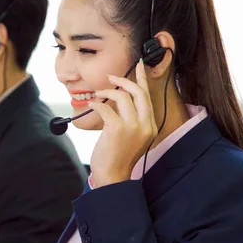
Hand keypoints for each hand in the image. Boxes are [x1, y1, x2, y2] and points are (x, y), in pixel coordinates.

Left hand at [88, 59, 157, 186]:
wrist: (113, 176)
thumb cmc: (119, 156)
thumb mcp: (132, 136)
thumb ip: (132, 119)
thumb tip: (119, 98)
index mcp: (150, 125)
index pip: (147, 96)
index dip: (142, 79)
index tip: (137, 66)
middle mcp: (145, 125)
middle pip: (138, 92)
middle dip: (124, 80)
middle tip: (111, 77)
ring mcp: (133, 127)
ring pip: (122, 96)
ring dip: (107, 92)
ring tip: (98, 95)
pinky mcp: (117, 129)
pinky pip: (106, 107)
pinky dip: (97, 103)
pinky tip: (91, 105)